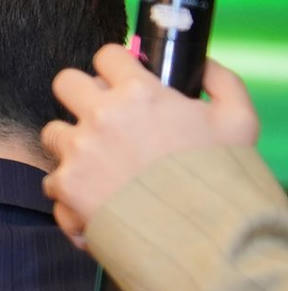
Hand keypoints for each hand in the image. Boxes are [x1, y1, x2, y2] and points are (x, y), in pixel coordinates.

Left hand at [42, 45, 259, 244]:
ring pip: (54, 131)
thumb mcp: (239, 121)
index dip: (116, 68)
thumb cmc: (223, 178)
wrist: (206, 235)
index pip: (107, 55)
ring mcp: (80, 150)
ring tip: (103, 165)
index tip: (123, 83)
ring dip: (74, 145)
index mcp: (139, 93)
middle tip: (104, 119)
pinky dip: (71, 190)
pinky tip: (97, 199)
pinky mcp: (68, 184)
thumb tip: (200, 63)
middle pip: (66, 82)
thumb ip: (220, 82)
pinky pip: (52, 179)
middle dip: (82, 96)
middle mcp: (102, 116)